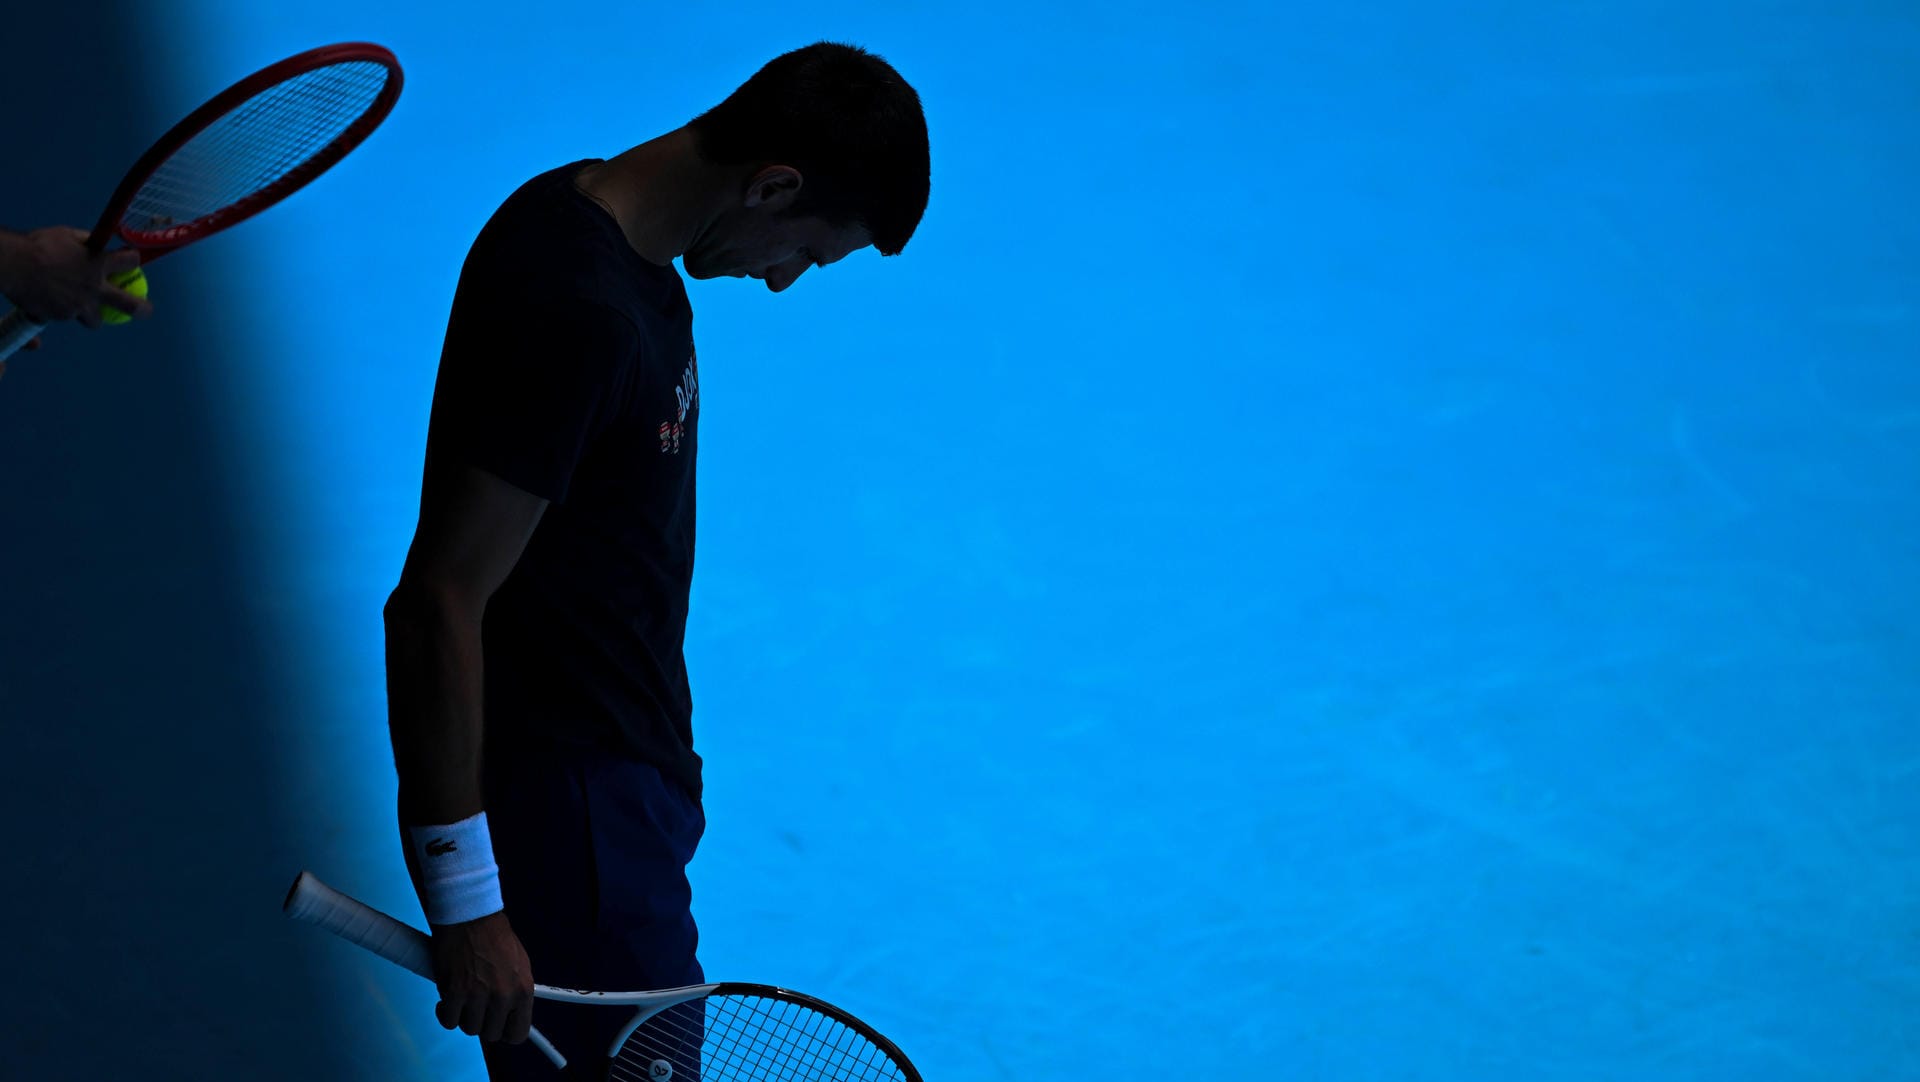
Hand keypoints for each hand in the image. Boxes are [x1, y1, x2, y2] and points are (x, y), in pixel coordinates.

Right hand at [0, 227, 152, 326]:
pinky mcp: (61, 316)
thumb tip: (97, 242)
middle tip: (146, 311)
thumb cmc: (37, 245)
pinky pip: (65, 317)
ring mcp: (78, 305)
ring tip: (86, 309)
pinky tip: (48, 300)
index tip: (132, 262)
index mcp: (98, 264)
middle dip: (142, 309)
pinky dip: (60, 311)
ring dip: (93, 315)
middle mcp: (94, 288)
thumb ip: (85, 241)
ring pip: (95, 320)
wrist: (12, 265)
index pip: (129, 262)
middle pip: (130, 305)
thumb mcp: (65, 235)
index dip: (132, 261)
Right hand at [429, 909, 535, 1044]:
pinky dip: (445, 1012)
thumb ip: (514, 990)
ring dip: (463, 1016)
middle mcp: (503, 996)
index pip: (518, 1033)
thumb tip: (510, 1012)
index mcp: (523, 990)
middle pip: (490, 1034)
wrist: (470, 915)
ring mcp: (478, 996)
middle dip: (481, 1022)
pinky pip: (448, 1020)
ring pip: (469, 1028)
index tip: (496, 1026)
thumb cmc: (493, 935)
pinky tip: (446, 998)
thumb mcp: (518, 964)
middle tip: (475, 1006)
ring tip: (462, 997)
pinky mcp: (454, 993)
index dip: (504, 1032)